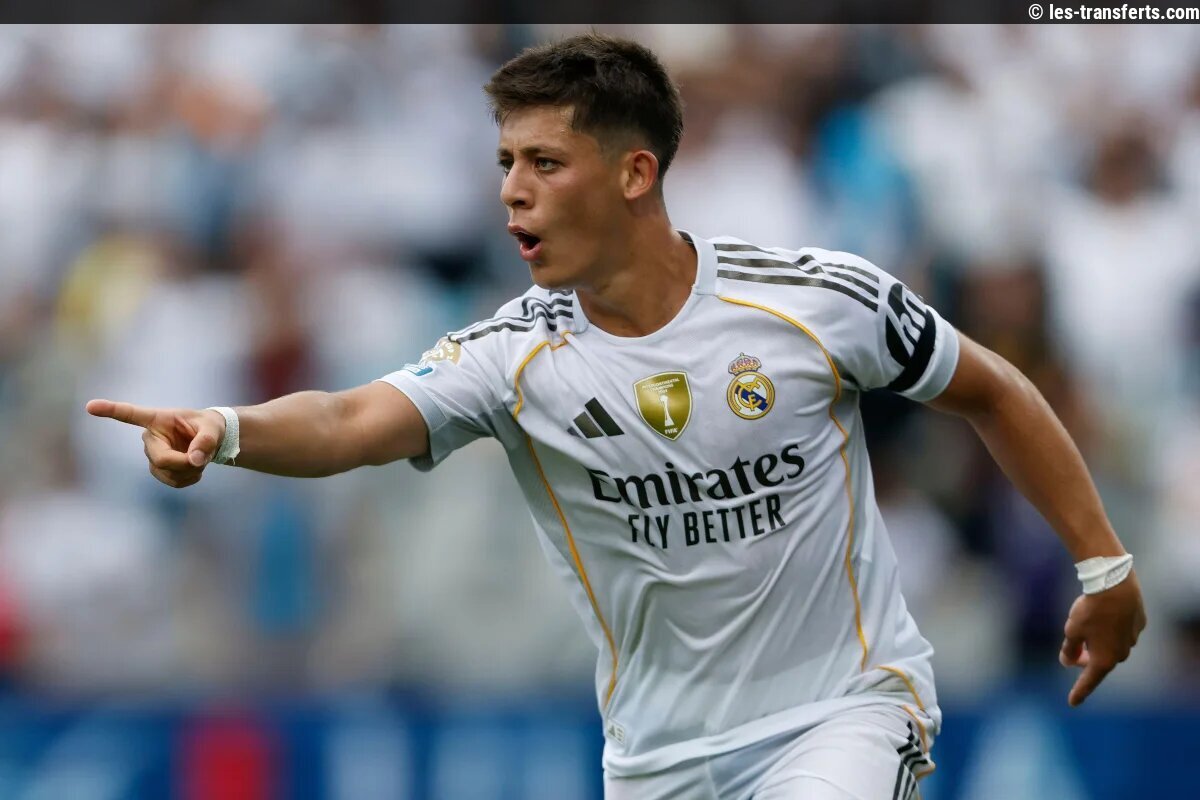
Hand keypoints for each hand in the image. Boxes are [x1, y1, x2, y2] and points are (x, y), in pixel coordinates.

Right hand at [86, 399, 226, 488]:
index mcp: (158, 419)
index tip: (90, 406)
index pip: (131, 414)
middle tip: (202, 457)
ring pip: (168, 474)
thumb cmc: (210, 427)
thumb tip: (194, 459)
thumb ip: (207, 441)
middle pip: (161, 460)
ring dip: (190, 471)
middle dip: (186, 463)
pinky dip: (190, 478)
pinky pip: (175, 482)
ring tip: (200, 458)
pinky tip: (195, 467)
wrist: (211, 441)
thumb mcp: (214, 428)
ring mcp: (152, 456)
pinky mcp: (158, 470)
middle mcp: (150, 437)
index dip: (110, 410)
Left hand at [1059, 570, 1145, 705]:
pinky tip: (1105, 616)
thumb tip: (1067, 662)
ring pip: (1112, 646)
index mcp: (1104, 660)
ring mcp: (1132, 640)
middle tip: (1074, 654)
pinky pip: (1121, 632)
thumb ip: (1069, 649)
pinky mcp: (1138, 625)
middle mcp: (1121, 654)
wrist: (1116, 586)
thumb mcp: (1072, 631)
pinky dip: (1111, 629)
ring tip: (1087, 629)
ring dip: (1099, 643)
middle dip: (1086, 659)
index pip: (1089, 681)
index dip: (1079, 692)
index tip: (1072, 703)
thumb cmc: (1090, 611)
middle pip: (1100, 662)